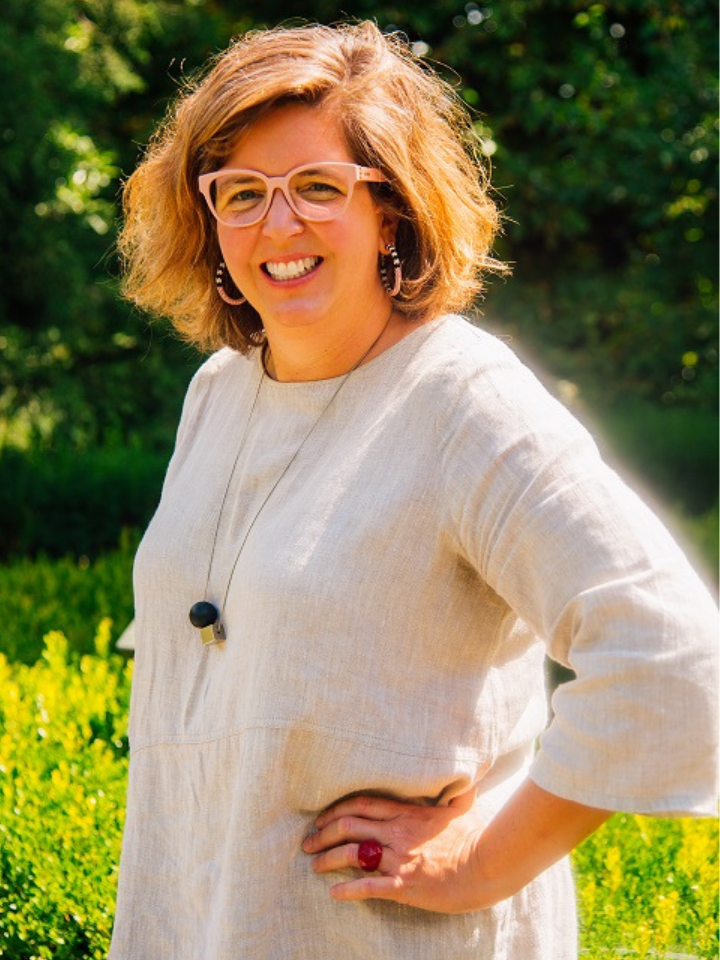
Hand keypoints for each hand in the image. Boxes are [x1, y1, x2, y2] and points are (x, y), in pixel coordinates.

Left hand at [301, 788, 489, 912]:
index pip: (361, 804)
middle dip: (322, 833)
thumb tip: (464, 779)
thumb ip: (453, 793)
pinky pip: (369, 886)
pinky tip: (333, 893)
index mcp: (407, 813)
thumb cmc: (477, 836)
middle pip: (349, 826)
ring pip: (353, 854)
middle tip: (307, 842)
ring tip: (314, 865)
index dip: (336, 809)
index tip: (321, 817)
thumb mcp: (460, 807)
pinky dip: (348, 890)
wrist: (488, 866)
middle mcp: (398, 832)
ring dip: (328, 858)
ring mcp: (400, 859)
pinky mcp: (405, 886)